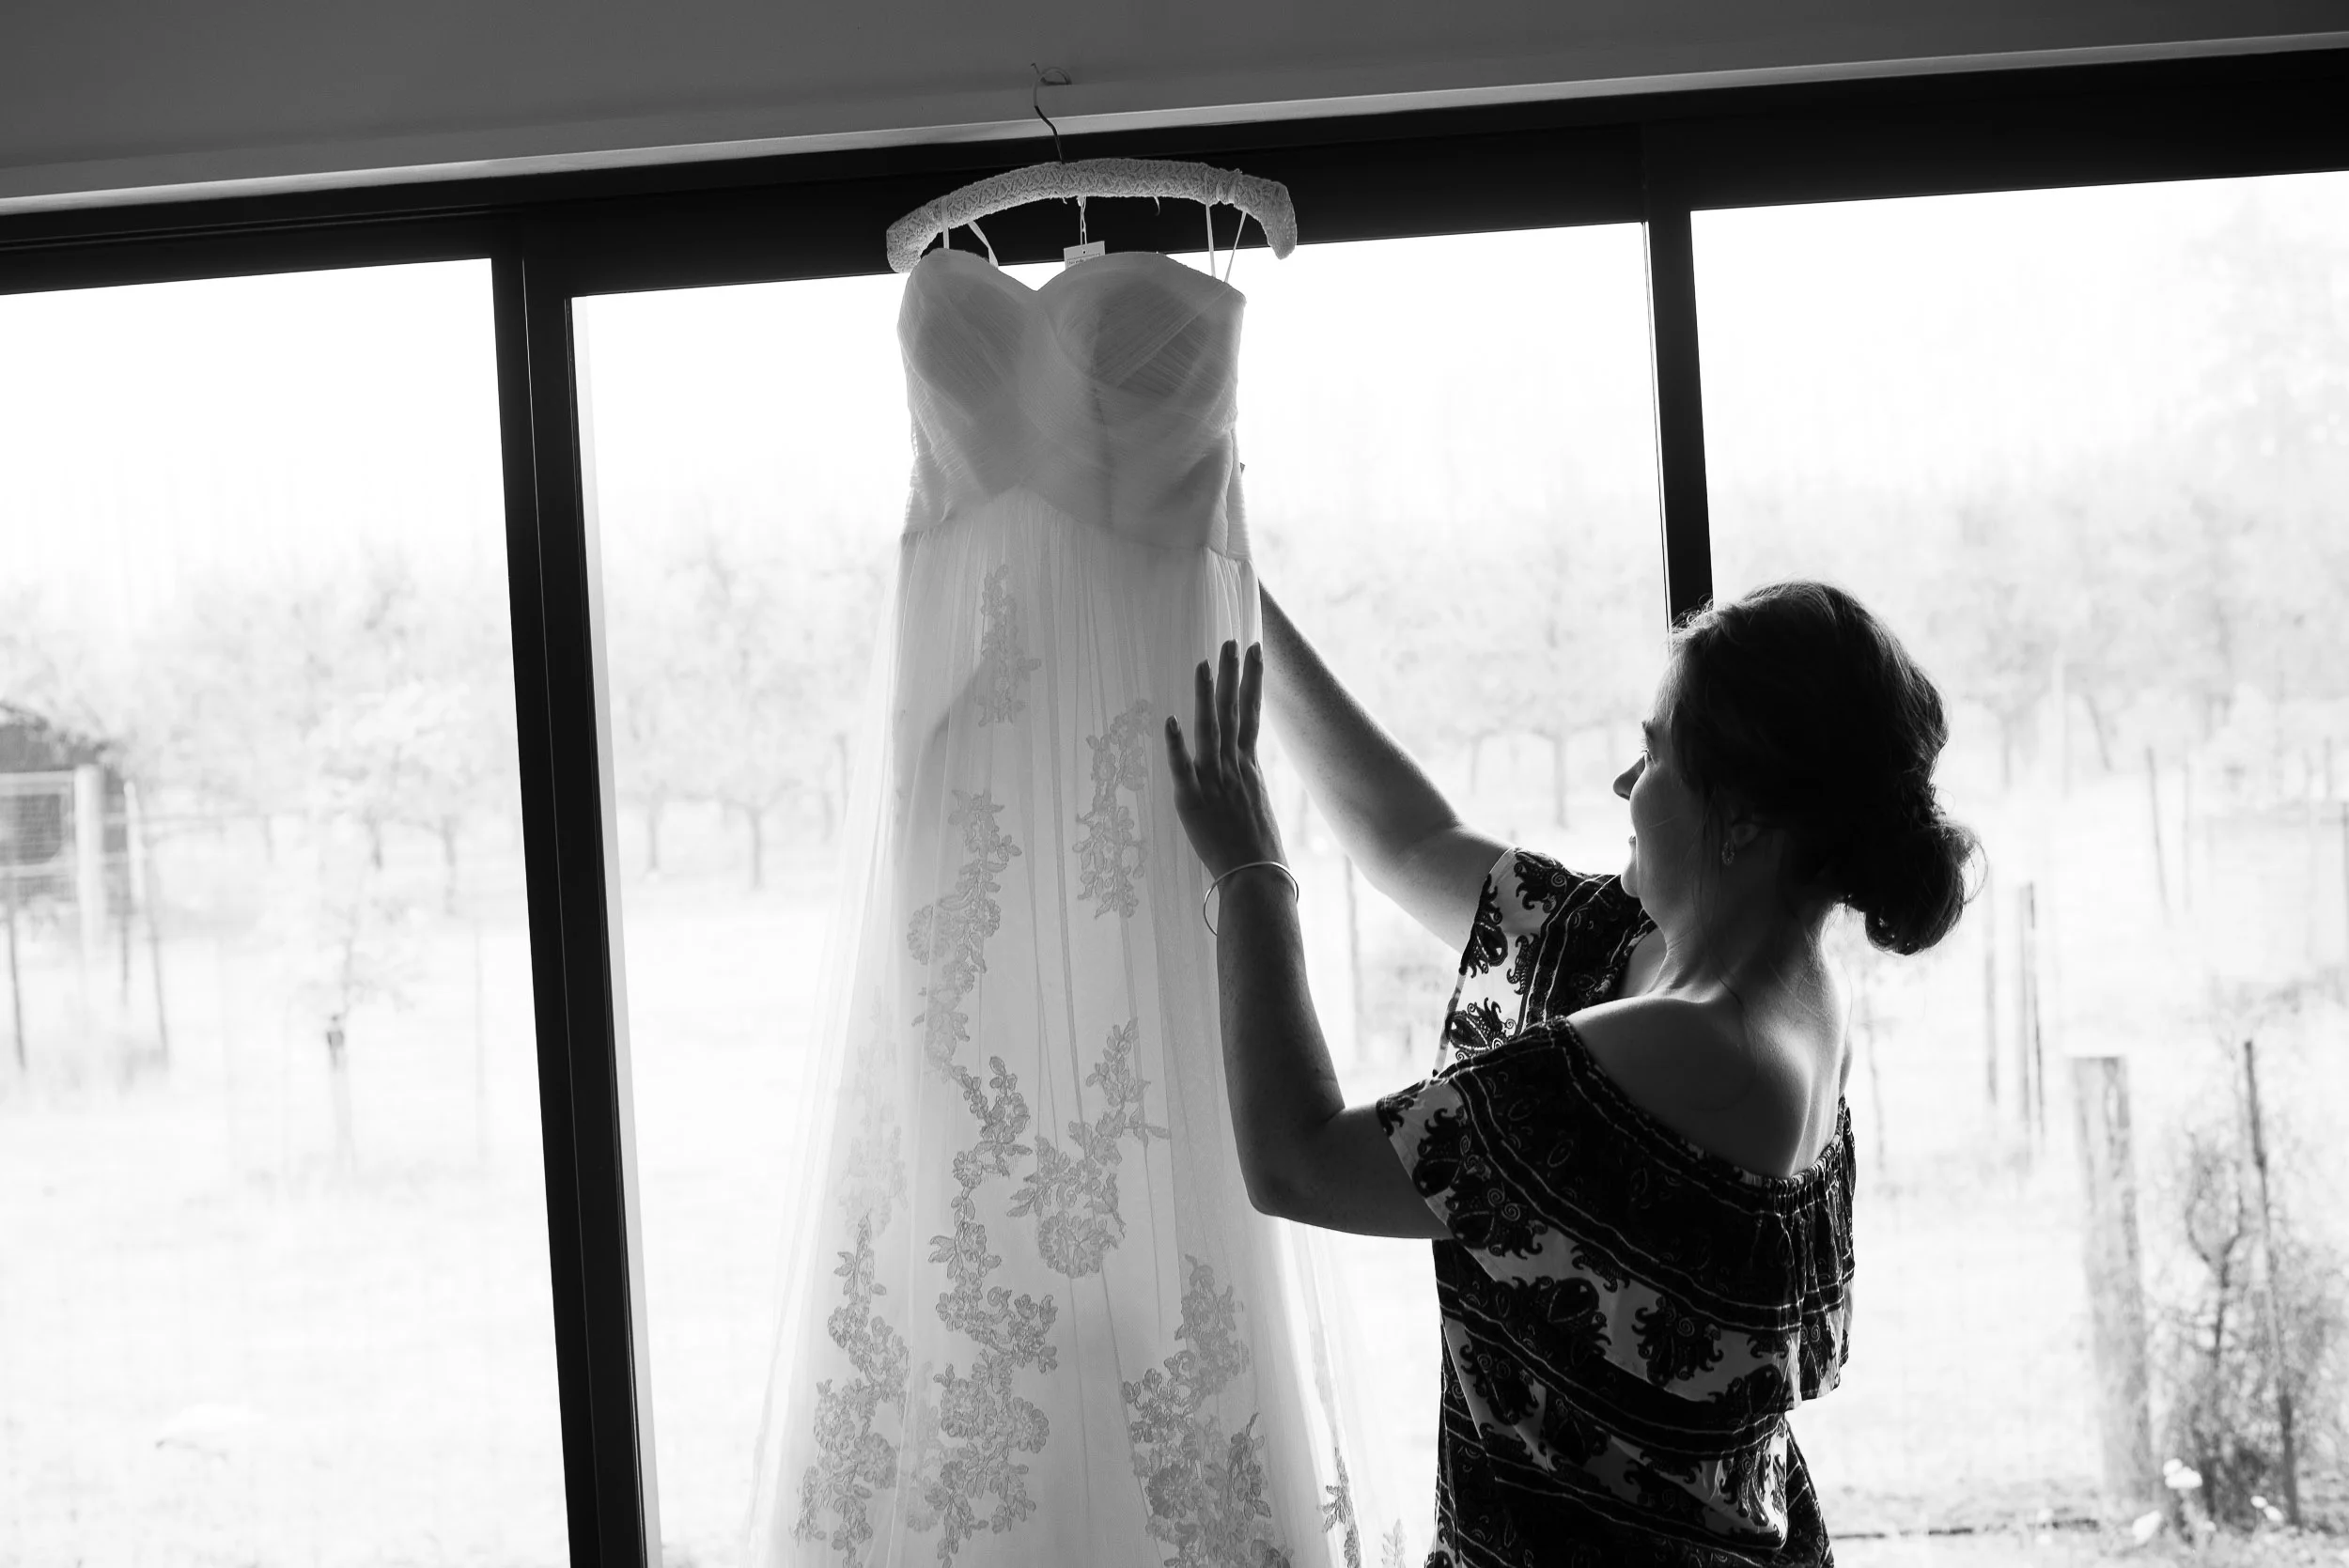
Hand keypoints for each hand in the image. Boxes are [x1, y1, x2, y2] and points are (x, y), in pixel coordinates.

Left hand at [1164, 639, 1286, 882]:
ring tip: (1204, 665)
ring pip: (1210, 733)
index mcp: (1248, 769)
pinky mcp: (1192, 803)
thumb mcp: (1256, 807)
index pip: (1250, 715)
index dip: (1251, 682)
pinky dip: (1177, 747)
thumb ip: (1245, 783)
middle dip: (1233, 675)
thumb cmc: (1258, 851)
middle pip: (1233, 713)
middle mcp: (1233, 769)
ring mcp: (1214, 784)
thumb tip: (1242, 769)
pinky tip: (1171, 722)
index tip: (1254, 651)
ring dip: (1206, 697)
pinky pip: (1183, 771)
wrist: (1257, 878)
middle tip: (1232, 641)